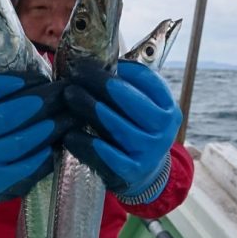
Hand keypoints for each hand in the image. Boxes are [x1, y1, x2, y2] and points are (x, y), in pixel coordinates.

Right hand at [0, 72, 71, 202]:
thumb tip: (41, 69)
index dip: (13, 82)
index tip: (40, 77)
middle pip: (6, 116)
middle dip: (38, 103)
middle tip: (63, 94)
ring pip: (18, 143)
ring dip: (47, 128)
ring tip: (68, 118)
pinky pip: (25, 168)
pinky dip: (44, 156)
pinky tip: (57, 145)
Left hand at [63, 59, 181, 200]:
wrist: (146, 175)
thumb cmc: (136, 132)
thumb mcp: (144, 110)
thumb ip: (128, 89)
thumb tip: (95, 62)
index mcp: (168, 109)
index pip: (145, 80)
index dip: (118, 68)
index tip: (92, 62)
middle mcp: (163, 130)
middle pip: (128, 99)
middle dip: (98, 83)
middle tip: (76, 73)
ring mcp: (148, 152)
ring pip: (114, 124)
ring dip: (88, 107)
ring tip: (69, 95)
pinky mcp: (130, 172)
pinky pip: (104, 154)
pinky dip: (85, 143)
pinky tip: (68, 133)